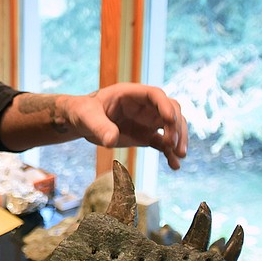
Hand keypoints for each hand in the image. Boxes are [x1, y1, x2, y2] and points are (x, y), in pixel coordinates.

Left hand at [62, 83, 187, 169]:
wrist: (82, 122)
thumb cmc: (83, 112)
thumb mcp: (88, 117)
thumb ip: (100, 127)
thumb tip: (111, 141)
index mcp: (131, 94)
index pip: (155, 95)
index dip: (165, 106)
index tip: (170, 120)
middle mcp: (144, 106)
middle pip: (171, 110)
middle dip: (176, 126)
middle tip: (172, 145)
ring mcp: (147, 121)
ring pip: (173, 127)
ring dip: (179, 139)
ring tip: (179, 156)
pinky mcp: (146, 136)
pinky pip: (163, 144)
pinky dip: (170, 154)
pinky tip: (175, 166)